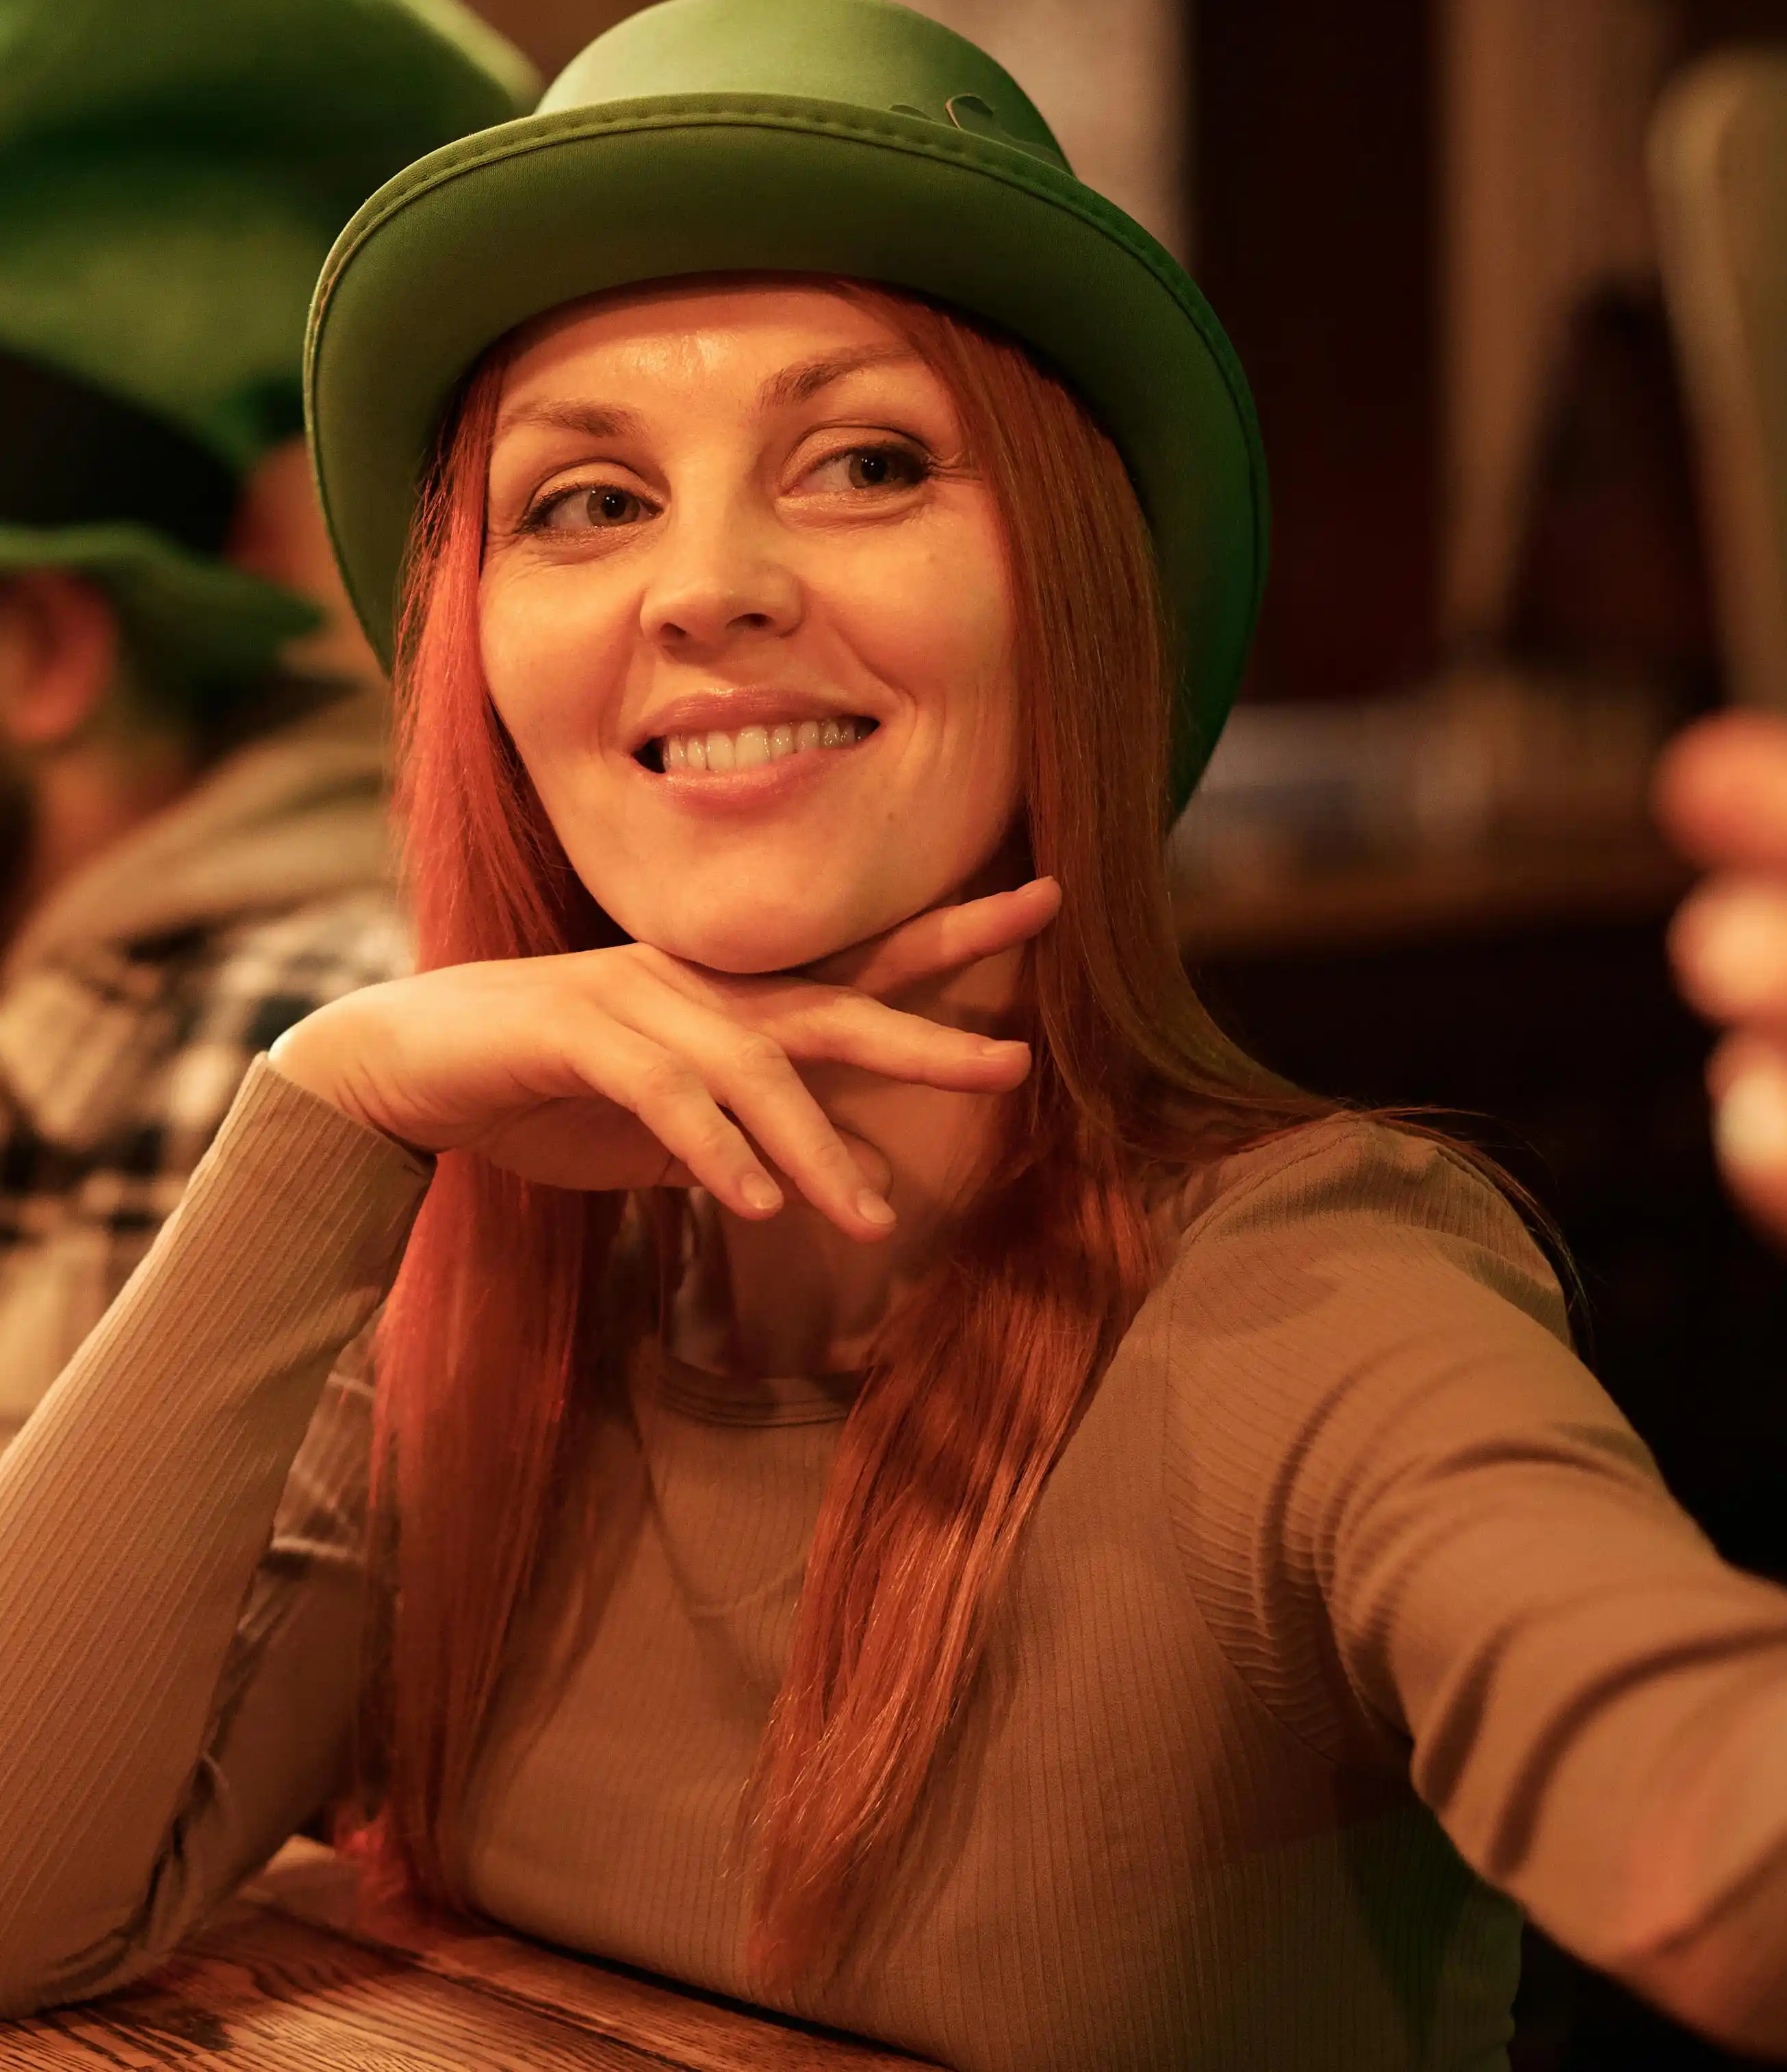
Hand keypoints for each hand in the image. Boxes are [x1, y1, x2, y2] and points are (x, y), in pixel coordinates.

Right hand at [271, 878, 1061, 1244]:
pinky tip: (759, 1205)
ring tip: (869, 1221)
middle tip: (1017, 1060)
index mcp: (731, 999)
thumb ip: (755, 1146)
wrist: (401, 1066)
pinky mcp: (572, 1034)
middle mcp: (700, 987)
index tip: (1048, 903)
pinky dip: (716, 1151)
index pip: (862, 965)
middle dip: (927, 1032)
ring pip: (754, 1069)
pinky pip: (665, 1097)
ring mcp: (637, 1001)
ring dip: (816, 1149)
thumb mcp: (667, 1130)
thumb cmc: (544, 1093)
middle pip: (836, 1003)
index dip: (955, 936)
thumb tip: (847, 1185)